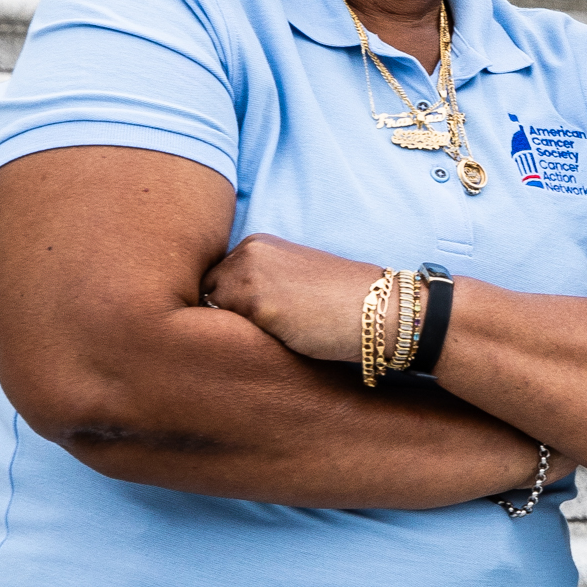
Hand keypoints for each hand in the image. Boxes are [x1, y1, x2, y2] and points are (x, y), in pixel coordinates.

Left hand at [200, 233, 384, 362]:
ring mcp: (249, 277)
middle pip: (207, 295)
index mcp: (257, 244)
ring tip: (271, 335)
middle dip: (226, 315)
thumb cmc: (340, 300)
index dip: (232, 303)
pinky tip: (277, 342)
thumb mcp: (293, 277)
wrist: (379, 308)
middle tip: (263, 331)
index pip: (217, 279)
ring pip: (212, 315)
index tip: (258, 317)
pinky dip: (245, 342)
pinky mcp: (256, 305)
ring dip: (233, 330)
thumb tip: (217, 309)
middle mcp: (247, 254)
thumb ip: (257, 282)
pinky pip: (228, 333)